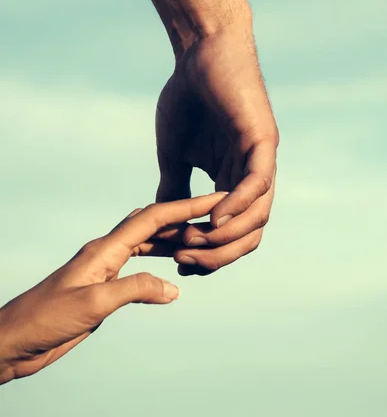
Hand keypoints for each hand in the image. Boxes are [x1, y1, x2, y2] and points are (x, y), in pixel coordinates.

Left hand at [0, 193, 225, 383]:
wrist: (14, 339)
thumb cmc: (44, 319)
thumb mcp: (93, 304)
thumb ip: (134, 290)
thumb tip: (173, 288)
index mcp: (104, 248)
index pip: (152, 219)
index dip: (185, 207)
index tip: (213, 199)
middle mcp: (107, 251)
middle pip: (152, 224)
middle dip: (184, 217)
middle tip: (214, 217)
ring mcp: (105, 267)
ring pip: (147, 243)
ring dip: (173, 239)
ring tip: (201, 240)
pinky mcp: (103, 285)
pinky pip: (139, 264)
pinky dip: (159, 261)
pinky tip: (172, 269)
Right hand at [155, 25, 278, 275]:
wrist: (199, 52)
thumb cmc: (188, 97)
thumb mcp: (175, 152)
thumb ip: (175, 186)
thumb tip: (164, 219)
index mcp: (233, 179)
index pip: (231, 230)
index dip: (209, 253)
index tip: (179, 262)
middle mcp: (252, 175)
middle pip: (250, 232)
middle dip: (220, 255)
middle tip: (187, 261)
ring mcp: (261, 158)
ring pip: (259, 214)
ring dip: (228, 237)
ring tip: (195, 245)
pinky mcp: (263, 139)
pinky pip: (258, 182)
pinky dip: (238, 205)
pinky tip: (215, 220)